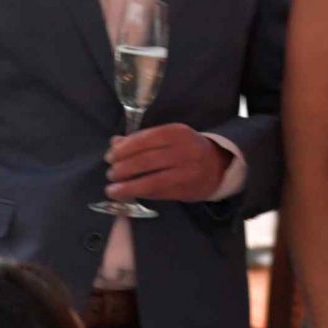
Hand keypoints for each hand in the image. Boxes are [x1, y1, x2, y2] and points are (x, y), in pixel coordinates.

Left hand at [107, 125, 228, 201]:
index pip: (145, 139)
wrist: (218, 166)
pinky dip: (141, 194)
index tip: (110, 156)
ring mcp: (186, 173)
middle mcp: (184, 151)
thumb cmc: (187, 147)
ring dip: (128, 186)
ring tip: (113, 189)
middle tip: (111, 174)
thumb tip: (115, 143)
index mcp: (177, 132)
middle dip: (123, 169)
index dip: (124, 149)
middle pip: (146, 161)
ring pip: (151, 181)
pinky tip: (130, 194)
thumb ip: (143, 139)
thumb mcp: (168, 136)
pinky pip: (158, 193)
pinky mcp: (186, 191)